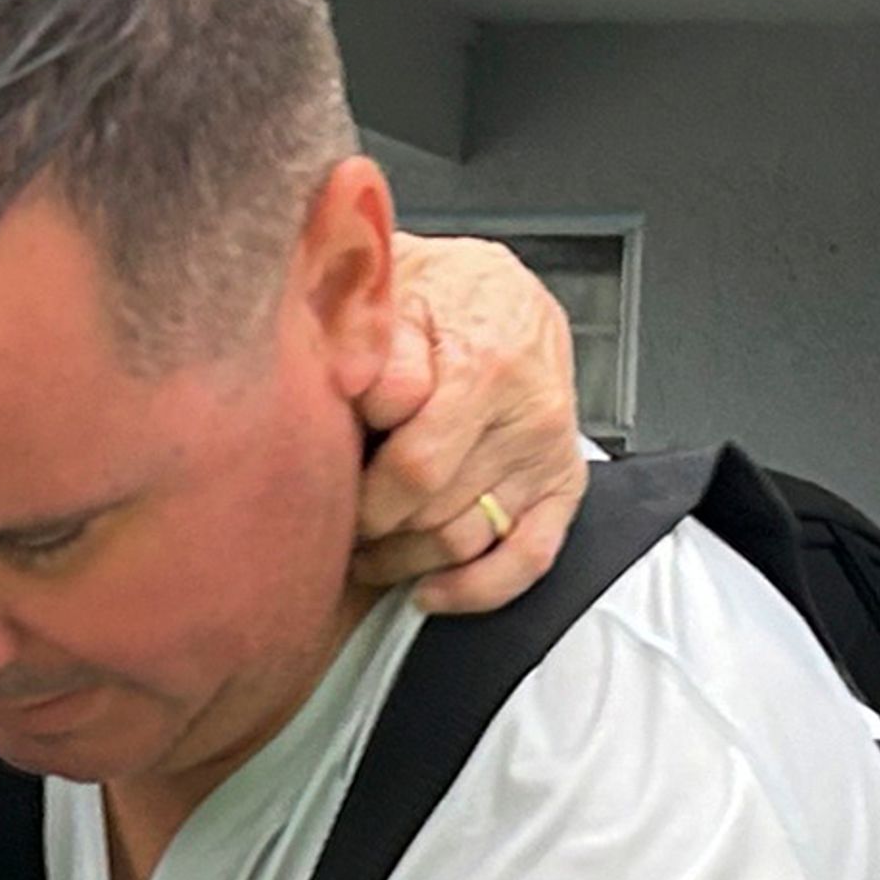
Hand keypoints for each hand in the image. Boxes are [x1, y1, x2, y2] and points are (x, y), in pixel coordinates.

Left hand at [351, 234, 587, 611]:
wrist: (500, 291)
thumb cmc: (439, 293)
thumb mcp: (391, 289)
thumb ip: (367, 337)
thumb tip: (355, 393)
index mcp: (486, 364)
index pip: (412, 468)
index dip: (352, 489)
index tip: (317, 486)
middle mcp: (528, 414)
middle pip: (432, 511)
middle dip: (369, 526)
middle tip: (329, 519)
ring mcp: (547, 455)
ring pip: (465, 542)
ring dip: (403, 560)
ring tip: (361, 548)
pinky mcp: (563, 485)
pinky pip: (528, 559)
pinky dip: (475, 588)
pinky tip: (428, 590)